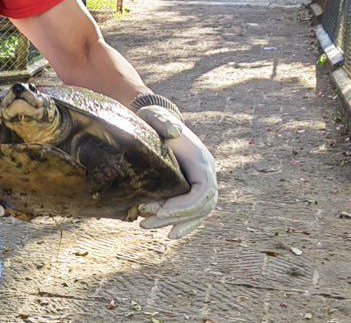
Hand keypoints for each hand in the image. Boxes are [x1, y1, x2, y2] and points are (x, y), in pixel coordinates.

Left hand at [135, 105, 217, 238]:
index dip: (185, 205)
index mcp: (201, 161)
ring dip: (173, 223)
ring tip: (144, 225)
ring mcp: (199, 183)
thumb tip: (173, 130)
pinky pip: (193, 212)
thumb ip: (164, 122)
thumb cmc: (156, 119)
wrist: (158, 120)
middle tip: (145, 222)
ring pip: (195, 212)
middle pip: (199, 206)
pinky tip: (169, 233)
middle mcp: (205, 174)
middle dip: (174, 218)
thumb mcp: (158, 116)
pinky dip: (184, 224)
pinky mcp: (190, 188)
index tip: (162, 211)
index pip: (203, 191)